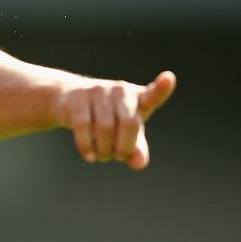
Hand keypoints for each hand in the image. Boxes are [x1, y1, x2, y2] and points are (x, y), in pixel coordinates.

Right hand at [54, 71, 175, 169]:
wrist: (71, 101)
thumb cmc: (109, 120)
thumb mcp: (127, 136)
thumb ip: (137, 150)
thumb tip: (138, 163)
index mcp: (138, 97)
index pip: (153, 94)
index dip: (161, 88)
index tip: (169, 78)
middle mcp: (120, 89)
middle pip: (129, 123)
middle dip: (124, 148)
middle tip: (118, 157)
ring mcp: (98, 90)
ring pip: (104, 127)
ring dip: (104, 150)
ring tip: (102, 155)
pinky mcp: (77, 96)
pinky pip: (83, 127)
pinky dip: (87, 147)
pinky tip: (90, 156)